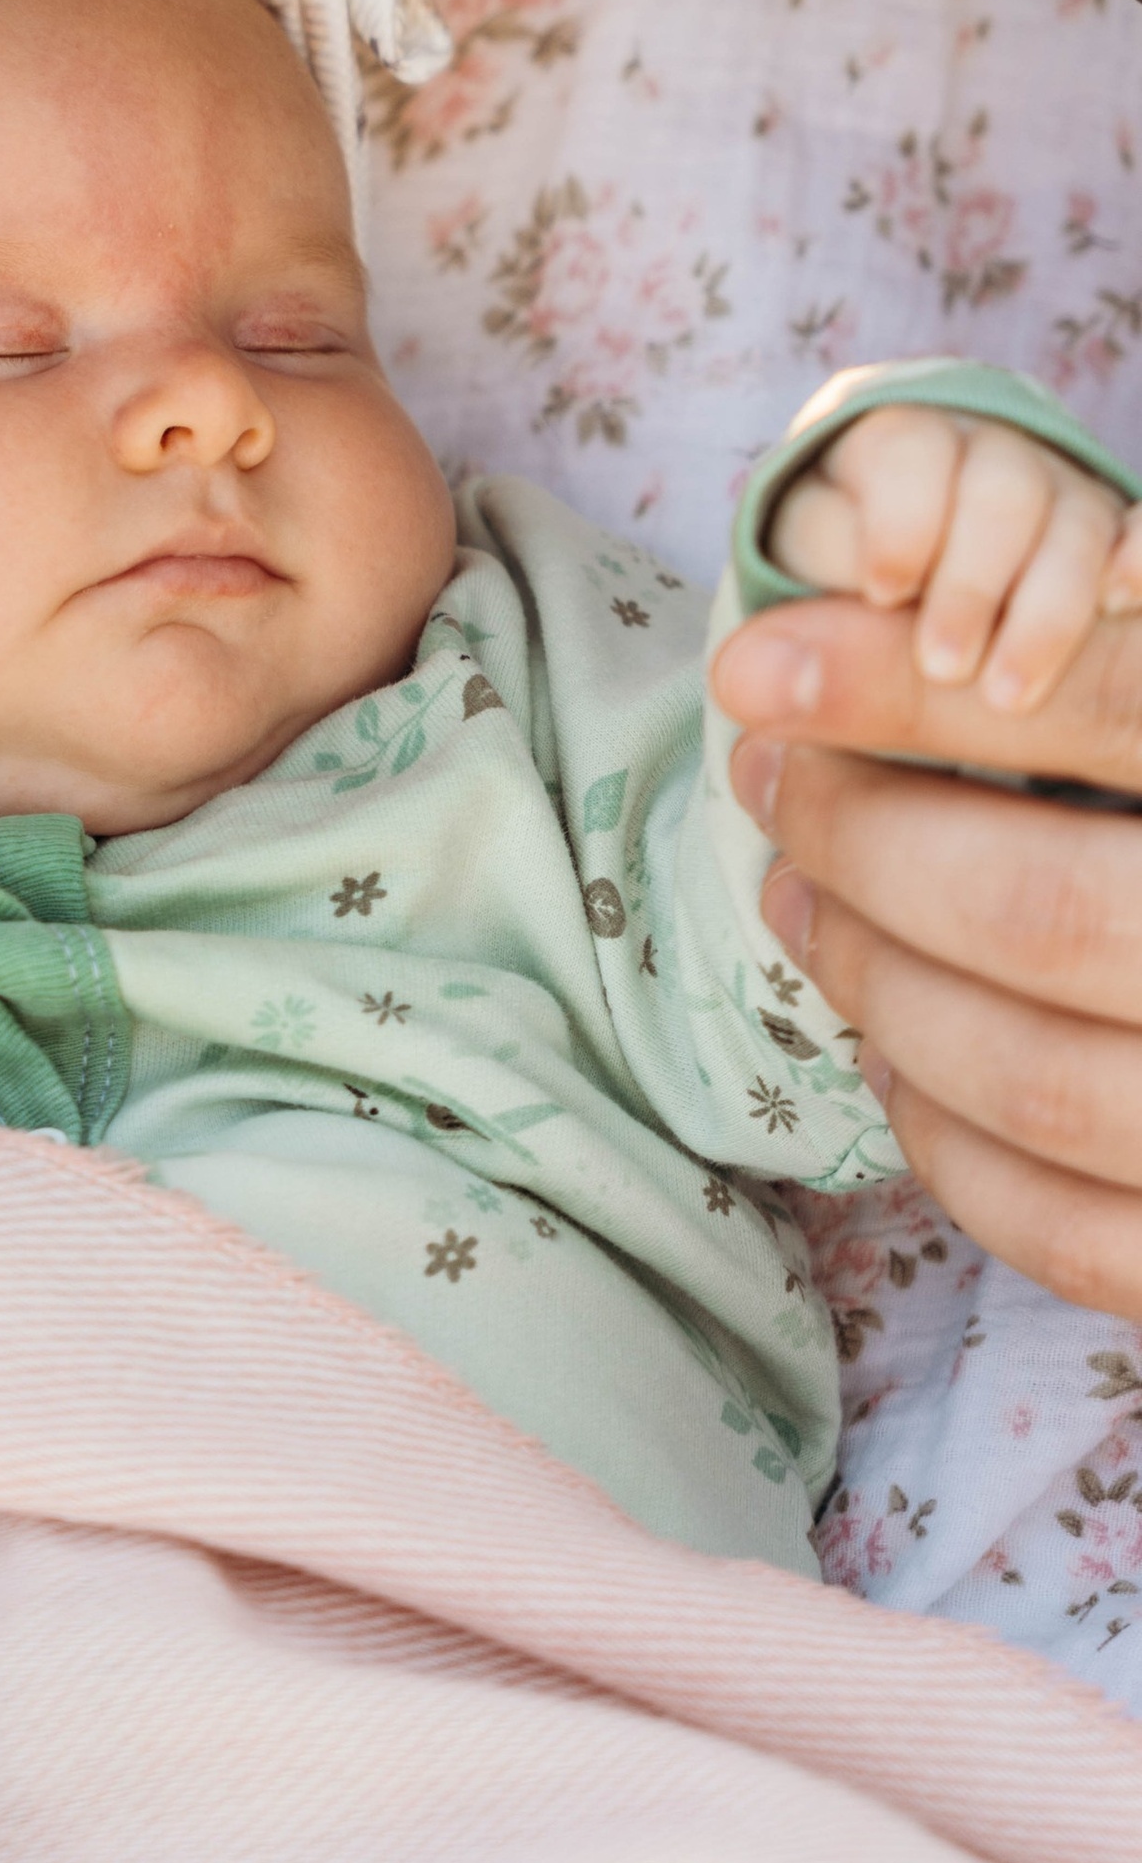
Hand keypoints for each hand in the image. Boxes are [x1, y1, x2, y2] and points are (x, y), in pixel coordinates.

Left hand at [714, 553, 1141, 1315]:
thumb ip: (1111, 673)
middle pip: (1044, 908)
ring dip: (880, 990)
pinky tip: (893, 1063)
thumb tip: (863, 631)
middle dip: (864, 846)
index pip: (1110, 705)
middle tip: (771, 785)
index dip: (906, 683)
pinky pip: (1069, 1231)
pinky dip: (949, 1147)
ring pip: (1033, 1079)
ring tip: (806, 911)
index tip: (756, 663)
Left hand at [766, 400, 1141, 721]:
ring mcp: (1055, 506)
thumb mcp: (829, 626)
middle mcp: (977, 464)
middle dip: (971, 574)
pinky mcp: (1111, 549)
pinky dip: (1133, 557)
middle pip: (997, 479)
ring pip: (1071, 513)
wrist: (952, 655)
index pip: (902, 447)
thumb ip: (809, 652)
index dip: (897, 512)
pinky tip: (1121, 599)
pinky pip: (1135, 533)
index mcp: (885, 460)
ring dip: (1044, 600)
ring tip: (1007, 692)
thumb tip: (738, 680)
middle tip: (945, 664)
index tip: (885, 588)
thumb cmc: (848, 637)